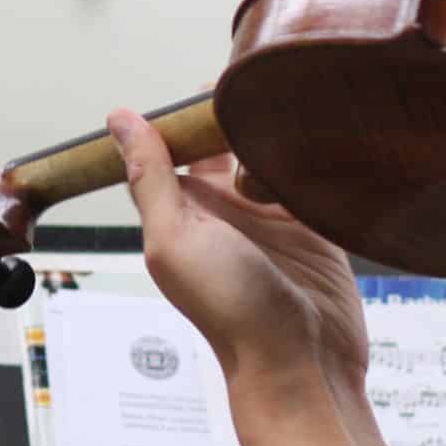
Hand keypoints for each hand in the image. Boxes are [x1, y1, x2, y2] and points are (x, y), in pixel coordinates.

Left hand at [107, 109, 367, 391]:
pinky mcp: (315, 226)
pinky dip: (316, 157)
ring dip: (281, 133)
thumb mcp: (175, 240)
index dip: (189, 113)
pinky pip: (311, 176)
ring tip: (298, 108)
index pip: (176, 145)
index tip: (212, 82)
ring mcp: (272, 217)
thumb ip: (150, 179)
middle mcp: (225, 211)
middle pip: (227, 143)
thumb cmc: (230, 312)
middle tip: (265, 86)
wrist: (303, 363)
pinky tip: (326, 136)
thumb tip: (119, 120)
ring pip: (270, 153)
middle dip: (241, 115)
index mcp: (182, 211)